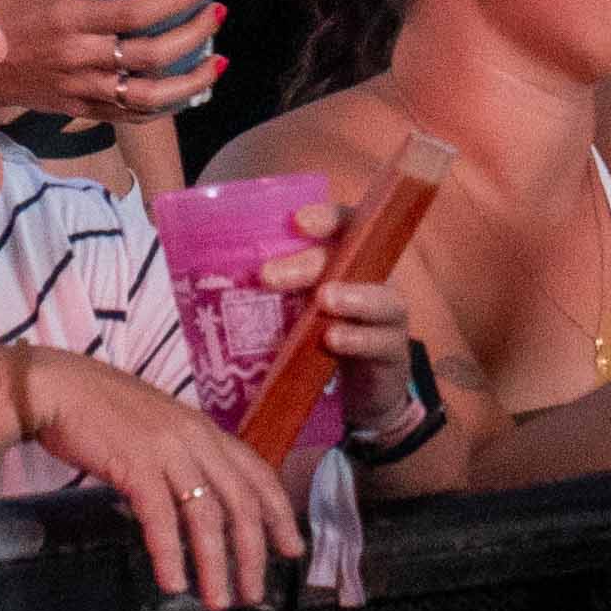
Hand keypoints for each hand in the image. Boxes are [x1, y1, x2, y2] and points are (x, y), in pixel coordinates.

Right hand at [0, 0, 223, 125]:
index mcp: (71, 19)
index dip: (173, 2)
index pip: (135, 14)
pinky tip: (185, 92)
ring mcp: (83, 89)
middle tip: (215, 15)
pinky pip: (131, 115)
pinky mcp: (81, 109)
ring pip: (148, 95)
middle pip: (151, 55)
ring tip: (216, 63)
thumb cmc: (10, 10)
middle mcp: (81, 58)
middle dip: (193, 35)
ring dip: (190, 81)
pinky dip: (164, 107)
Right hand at [12, 346, 305, 608]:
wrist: (56, 386)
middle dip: (252, 554)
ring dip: (215, 565)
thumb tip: (201, 498)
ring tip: (217, 601)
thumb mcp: (158, 426)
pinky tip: (172, 582)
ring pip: (206, 517)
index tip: (293, 548)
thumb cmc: (101, 408)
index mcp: (203, 428)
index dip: (279, 513)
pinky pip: (160, 518)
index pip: (257, 472)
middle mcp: (194, 438)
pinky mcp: (135, 464)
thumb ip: (185, 455)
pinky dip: (169, 554)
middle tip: (254, 594)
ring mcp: (166, 450)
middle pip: (240, 502)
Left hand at [262, 198, 423, 443]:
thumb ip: (277, 292)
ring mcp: (388, 317)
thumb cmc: (323, 338)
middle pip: (352, 259)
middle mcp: (374, 281)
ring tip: (324, 300)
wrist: (362, 391)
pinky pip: (381, 342)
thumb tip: (219, 281)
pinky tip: (333, 339)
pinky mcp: (392, 353)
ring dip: (352, 297)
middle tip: (269, 276)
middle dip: (310, 264)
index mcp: (349, 261)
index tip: (297, 221)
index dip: (326, 218)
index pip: (345, 225)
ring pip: (381, 299)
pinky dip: (358, 339)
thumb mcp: (298, 309)